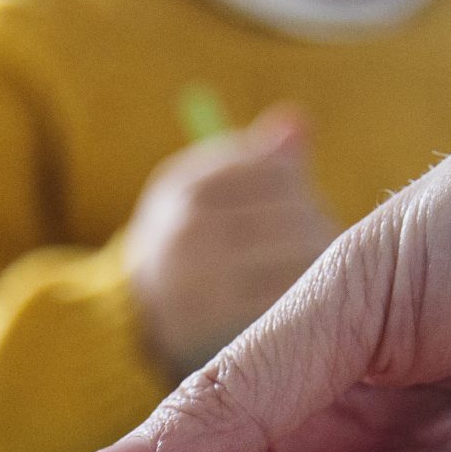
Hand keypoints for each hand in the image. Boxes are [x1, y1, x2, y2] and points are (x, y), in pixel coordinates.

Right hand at [126, 106, 339, 378]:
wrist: (130, 324)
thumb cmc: (184, 244)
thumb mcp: (204, 191)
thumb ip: (255, 158)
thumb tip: (300, 121)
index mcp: (185, 188)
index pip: (277, 172)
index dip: (299, 188)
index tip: (299, 202)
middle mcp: (187, 231)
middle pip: (295, 216)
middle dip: (317, 226)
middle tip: (320, 240)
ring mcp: (202, 283)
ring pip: (300, 258)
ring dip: (319, 262)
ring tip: (312, 268)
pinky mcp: (221, 330)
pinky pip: (291, 302)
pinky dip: (307, 300)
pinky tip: (303, 302)